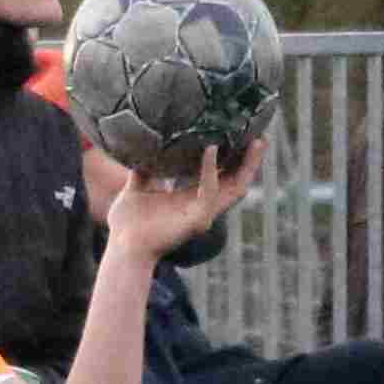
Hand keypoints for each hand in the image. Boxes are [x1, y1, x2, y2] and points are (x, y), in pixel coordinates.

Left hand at [106, 140, 265, 262]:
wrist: (123, 246)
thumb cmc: (128, 224)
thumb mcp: (136, 189)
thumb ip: (144, 172)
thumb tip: (141, 150)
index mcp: (192, 199)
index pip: (222, 177)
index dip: (233, 160)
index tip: (240, 136)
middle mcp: (203, 207)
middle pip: (237, 182)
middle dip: (250, 161)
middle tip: (260, 137)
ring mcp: (203, 215)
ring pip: (236, 188)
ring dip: (247, 165)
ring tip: (254, 143)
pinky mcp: (198, 221)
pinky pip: (210, 191)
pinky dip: (211, 170)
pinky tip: (210, 149)